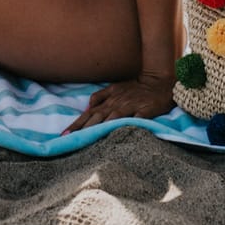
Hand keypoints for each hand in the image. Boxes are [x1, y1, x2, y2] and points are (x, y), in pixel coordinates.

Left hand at [61, 74, 175, 134]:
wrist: (159, 83)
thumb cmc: (136, 88)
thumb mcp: (115, 88)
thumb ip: (100, 97)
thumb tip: (87, 107)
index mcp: (109, 100)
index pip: (89, 113)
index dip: (77, 124)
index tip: (64, 135)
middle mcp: (117, 103)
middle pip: (97, 117)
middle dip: (83, 129)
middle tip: (70, 141)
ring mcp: (131, 107)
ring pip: (112, 119)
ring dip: (100, 129)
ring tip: (89, 140)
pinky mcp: (144, 111)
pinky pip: (134, 120)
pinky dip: (127, 127)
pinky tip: (120, 135)